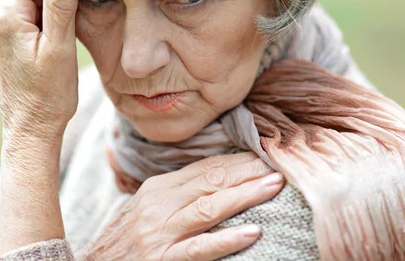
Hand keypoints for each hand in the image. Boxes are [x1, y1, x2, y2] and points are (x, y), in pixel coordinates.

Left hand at [0, 0, 79, 149]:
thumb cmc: (49, 94)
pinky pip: (28, 10)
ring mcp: (0, 27)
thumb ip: (61, 5)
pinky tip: (64, 26)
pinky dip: (48, 11)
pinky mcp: (7, 37)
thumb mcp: (60, 48)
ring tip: (76, 15)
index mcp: (7, 16)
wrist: (32, 128)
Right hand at [83, 152, 284, 260]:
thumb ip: (179, 194)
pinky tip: (252, 231)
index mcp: (158, 189)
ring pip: (209, 208)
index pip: (205, 168)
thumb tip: (219, 179)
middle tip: (278, 162)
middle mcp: (159, 205)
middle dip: (247, 171)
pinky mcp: (163, 260)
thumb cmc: (126, 239)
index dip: (237, 161)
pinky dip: (227, 239)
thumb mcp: (148, 208)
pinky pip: (200, 248)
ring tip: (274, 185)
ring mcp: (160, 233)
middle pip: (210, 181)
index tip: (265, 153)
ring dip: (245, 195)